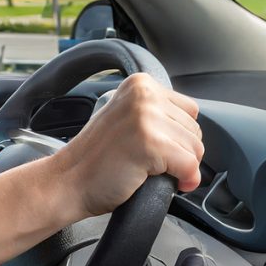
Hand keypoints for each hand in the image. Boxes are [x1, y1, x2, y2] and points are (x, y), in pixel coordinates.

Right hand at [51, 73, 203, 219]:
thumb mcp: (127, 118)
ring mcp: (146, 117)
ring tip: (146, 168)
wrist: (69, 181)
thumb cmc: (97, 157)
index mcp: (140, 84)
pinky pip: (190, 167)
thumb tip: (192, 129)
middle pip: (195, 130)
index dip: (177, 135)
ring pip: (195, 150)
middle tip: (148, 161)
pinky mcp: (150, 143)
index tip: (155, 147)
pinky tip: (156, 179)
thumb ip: (156, 113)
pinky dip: (182, 181)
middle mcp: (144, 94)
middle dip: (180, 152)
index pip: (189, 110)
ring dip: (179, 168)